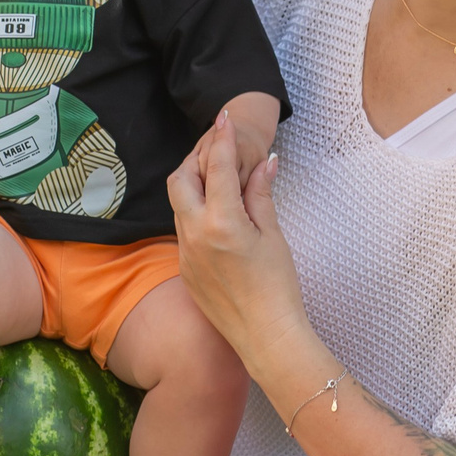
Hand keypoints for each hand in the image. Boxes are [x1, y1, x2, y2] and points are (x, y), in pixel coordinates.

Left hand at [168, 109, 305, 371]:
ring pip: (178, 204)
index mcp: (221, 222)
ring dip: (193, 185)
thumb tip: (264, 162)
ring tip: (217, 178)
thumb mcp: (273, 236)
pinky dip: (195, 212)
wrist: (265, 337)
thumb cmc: (278, 289)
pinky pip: (182, 229)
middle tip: (216, 149)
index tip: (224, 118)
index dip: (221, 138)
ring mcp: (185, 254)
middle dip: (195, 159)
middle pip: (181, 179)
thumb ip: (261, 195)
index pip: (216, 166)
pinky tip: (217, 215)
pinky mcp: (184, 270)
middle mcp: (195, 235)